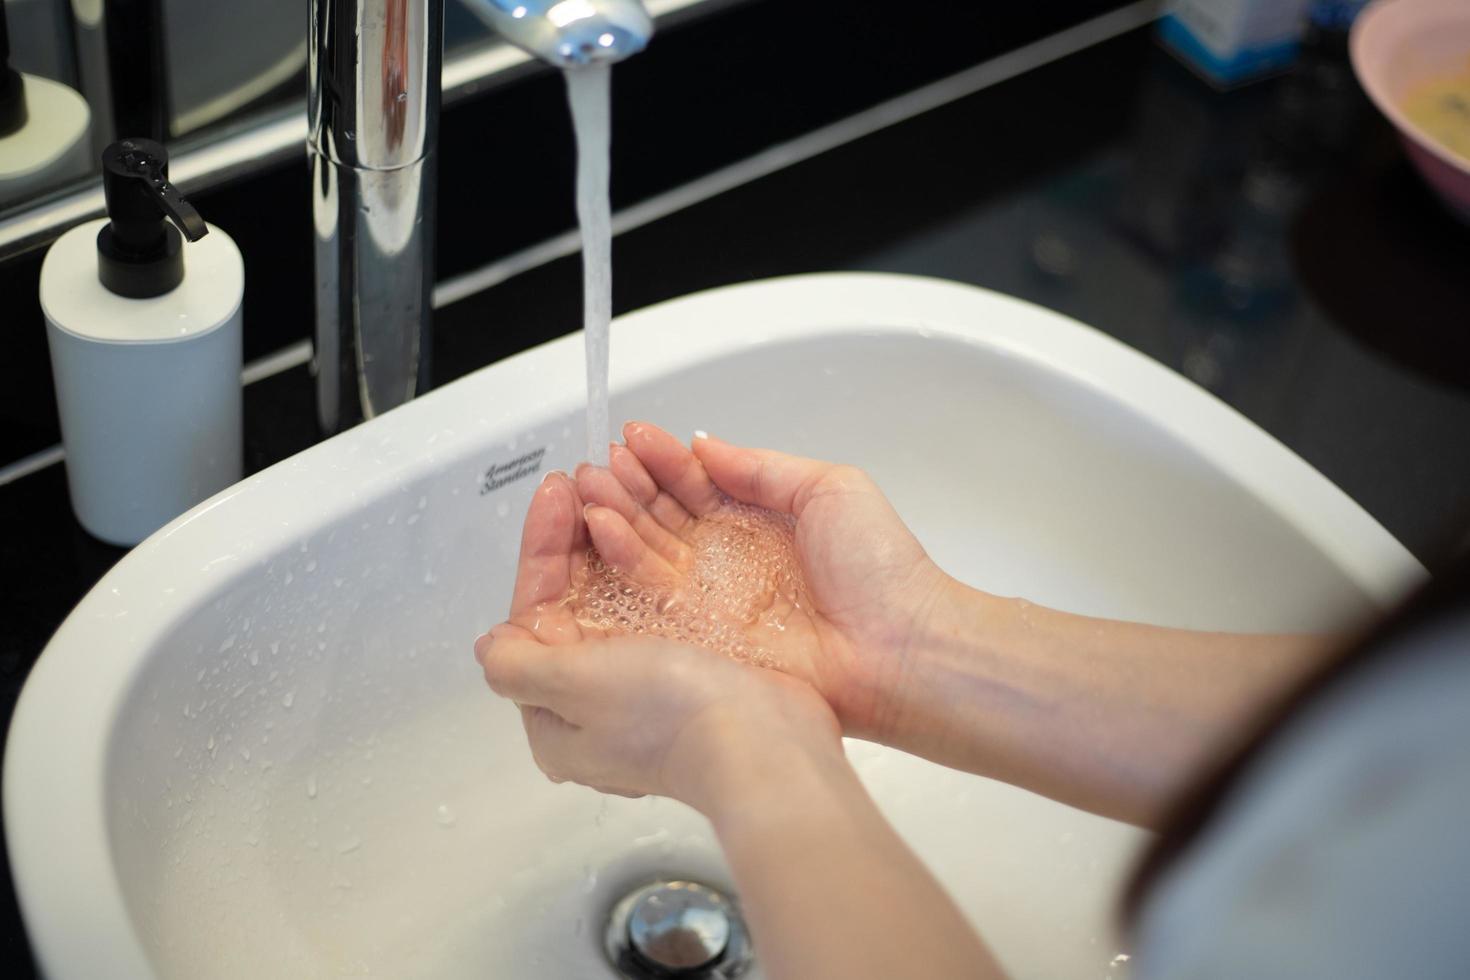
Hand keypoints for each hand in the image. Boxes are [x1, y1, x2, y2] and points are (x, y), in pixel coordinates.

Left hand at [476, 467, 840, 810]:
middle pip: (574, 601)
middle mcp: (597, 704)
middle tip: (584, 480)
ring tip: (619, 486)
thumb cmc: (668, 718)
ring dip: (613, 539)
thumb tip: (490, 647)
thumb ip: (518, 665)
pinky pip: (659, 602)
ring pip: (617, 595)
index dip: (542, 551)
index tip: (555, 496)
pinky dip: (652, 560)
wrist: (764, 744)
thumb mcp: (573, 685)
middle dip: (575, 540)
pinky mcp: (693, 670)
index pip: (533, 616)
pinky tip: (660, 522)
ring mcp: (646, 688)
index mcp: (558, 718)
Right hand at [573, 422, 952, 742]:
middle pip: (663, 515)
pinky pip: (651, 595)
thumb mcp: (828, 487)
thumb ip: (762, 467)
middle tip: (601, 461)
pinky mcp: (700, 636)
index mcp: (758, 522)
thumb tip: (707, 444)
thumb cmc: (882, 569)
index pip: (696, 484)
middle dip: (628, 484)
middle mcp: (727, 560)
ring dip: (615, 515)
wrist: (901, 647)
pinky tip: (601, 529)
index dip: (663, 460)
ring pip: (647, 550)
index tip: (635, 436)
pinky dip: (622, 560)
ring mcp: (711, 599)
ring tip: (591, 485)